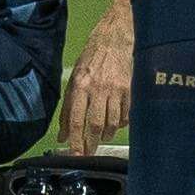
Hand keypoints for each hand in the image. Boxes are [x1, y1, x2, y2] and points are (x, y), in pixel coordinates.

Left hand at [57, 14, 134, 152]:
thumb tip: (63, 135)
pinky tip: (115, 123)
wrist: (115, 38)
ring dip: (104, 135)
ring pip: (111, 123)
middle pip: (94, 125)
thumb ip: (68, 108)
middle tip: (88, 154)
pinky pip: (125, 115)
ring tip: (99, 137)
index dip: (76, 141)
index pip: (76, 119)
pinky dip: (120, 124)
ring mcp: (116, 90)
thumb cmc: (92, 58)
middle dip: (90, 144)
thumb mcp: (74, 78)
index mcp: (80, 85)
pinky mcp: (130, 90)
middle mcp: (98, 88)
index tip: (75, 156)